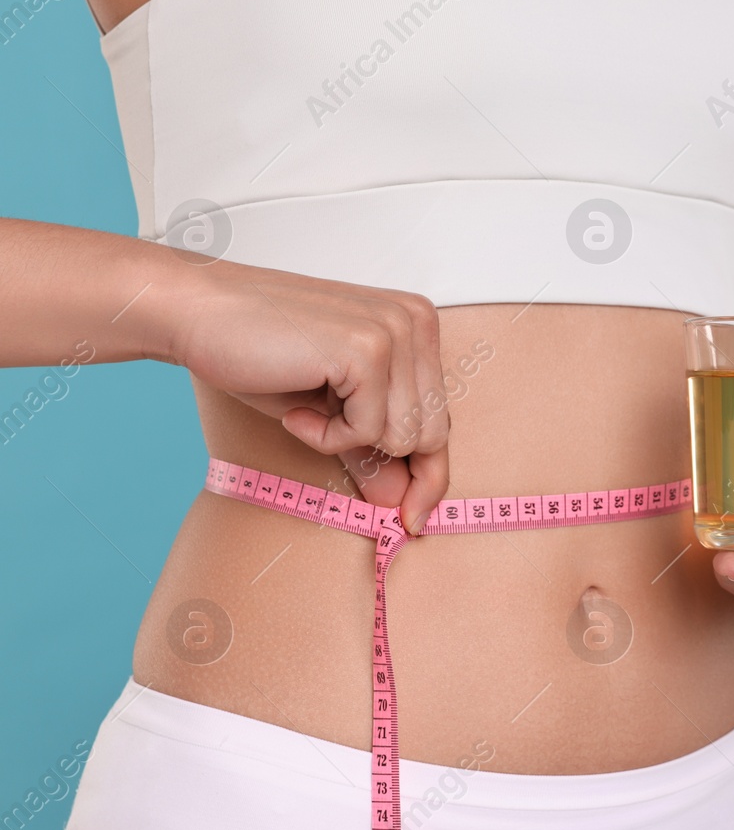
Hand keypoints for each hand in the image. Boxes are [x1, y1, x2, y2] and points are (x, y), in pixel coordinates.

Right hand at [170, 259, 449, 533]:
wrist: (197, 312)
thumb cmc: (260, 354)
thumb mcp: (329, 410)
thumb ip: (371, 447)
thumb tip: (402, 501)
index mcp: (417, 325)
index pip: (441, 418)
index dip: (430, 476)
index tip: (414, 517)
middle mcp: (416, 321)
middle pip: (432, 434)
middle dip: (383, 460)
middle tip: (326, 440)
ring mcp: (395, 332)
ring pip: (406, 437)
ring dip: (348, 442)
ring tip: (306, 411)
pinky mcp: (367, 350)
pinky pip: (369, 431)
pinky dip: (328, 437)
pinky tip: (296, 410)